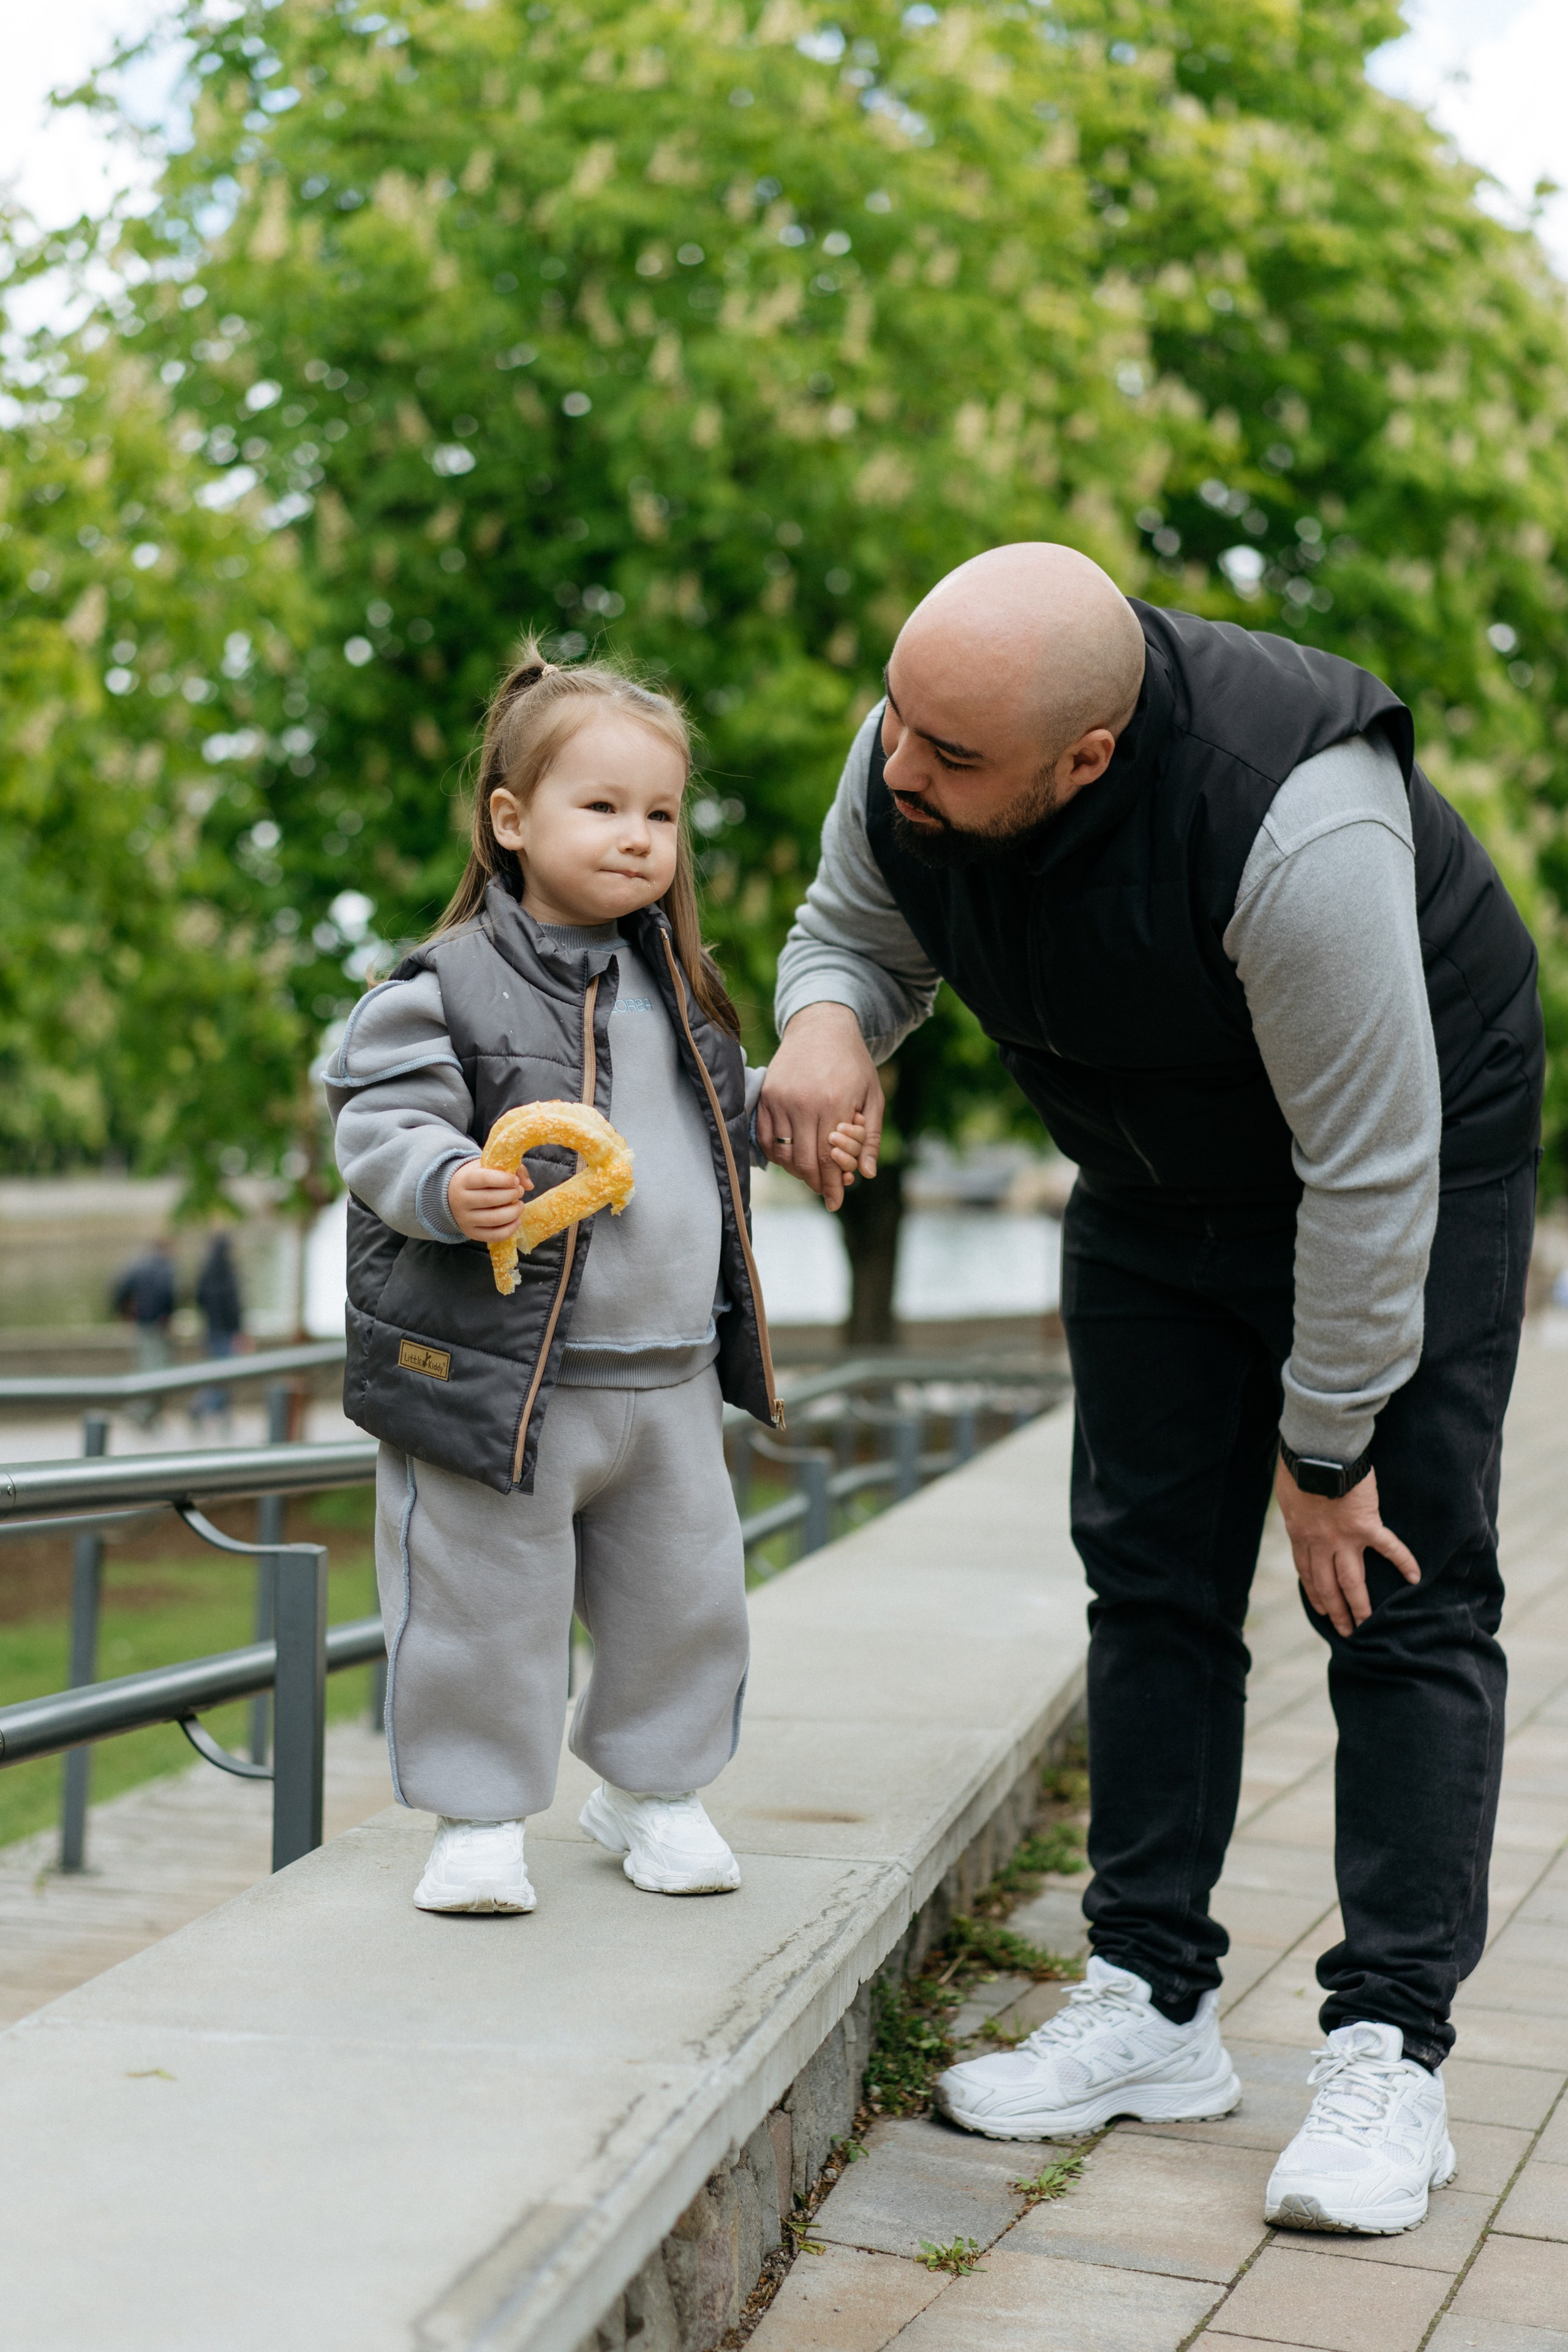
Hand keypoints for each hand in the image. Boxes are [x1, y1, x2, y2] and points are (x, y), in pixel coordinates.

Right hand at [448, 1158, 531, 1243]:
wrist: (452, 1195)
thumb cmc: (476, 1178)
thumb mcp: (489, 1166)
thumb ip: (512, 1169)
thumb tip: (529, 1185)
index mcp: (464, 1180)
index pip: (485, 1179)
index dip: (504, 1180)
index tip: (516, 1181)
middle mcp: (461, 1201)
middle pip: (490, 1199)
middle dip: (512, 1195)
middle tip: (520, 1191)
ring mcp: (465, 1219)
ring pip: (494, 1219)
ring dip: (514, 1212)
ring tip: (520, 1205)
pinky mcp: (471, 1233)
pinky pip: (494, 1235)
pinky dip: (510, 1229)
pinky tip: (517, 1220)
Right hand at [757, 1004, 883, 1210]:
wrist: (822, 1027)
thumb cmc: (853, 1063)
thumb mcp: (873, 1096)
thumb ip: (870, 1136)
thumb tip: (867, 1173)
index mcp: (834, 1103)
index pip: (829, 1158)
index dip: (832, 1184)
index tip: (835, 1202)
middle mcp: (803, 1102)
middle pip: (804, 1161)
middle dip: (816, 1183)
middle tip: (825, 1192)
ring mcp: (780, 1098)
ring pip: (782, 1152)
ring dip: (796, 1170)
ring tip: (810, 1174)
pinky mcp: (765, 1094)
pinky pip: (764, 1137)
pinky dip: (775, 1154)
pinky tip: (789, 1158)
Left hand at [1273, 1455, 1419, 1637]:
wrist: (1316, 1452)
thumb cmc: (1298, 1466)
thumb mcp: (1287, 1493)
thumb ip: (1296, 1507)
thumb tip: (1297, 1508)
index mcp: (1301, 1535)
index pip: (1307, 1572)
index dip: (1315, 1594)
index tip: (1322, 1611)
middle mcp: (1320, 1543)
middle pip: (1327, 1585)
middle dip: (1336, 1611)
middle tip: (1346, 1631)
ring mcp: (1344, 1537)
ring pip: (1352, 1580)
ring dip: (1359, 1604)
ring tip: (1367, 1623)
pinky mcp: (1366, 1525)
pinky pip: (1388, 1548)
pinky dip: (1403, 1562)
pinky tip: (1414, 1578)